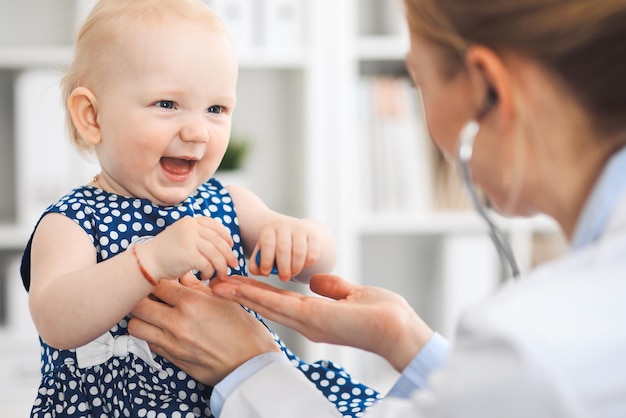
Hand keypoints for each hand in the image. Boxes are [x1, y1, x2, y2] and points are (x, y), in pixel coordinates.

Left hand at [128, 272, 280, 385]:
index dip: (157, 279)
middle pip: (138, 305)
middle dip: (142, 296)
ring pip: (136, 326)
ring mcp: (172, 343)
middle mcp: (177, 323)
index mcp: (192, 303)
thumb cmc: (243, 331)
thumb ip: (198, 286)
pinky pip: (148, 343)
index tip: (161, 280)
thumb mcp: (225, 300)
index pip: (156, 284)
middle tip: (152, 294)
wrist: (251, 364)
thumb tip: (182, 275)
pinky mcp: (172, 359)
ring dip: (142, 317)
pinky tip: (163, 329)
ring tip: (154, 312)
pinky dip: (150, 334)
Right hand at [140, 216, 238, 280]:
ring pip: (216, 253)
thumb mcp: (182, 236)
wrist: (147, 262)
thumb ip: (198, 235)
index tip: (230, 245)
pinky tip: (205, 277)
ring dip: (222, 266)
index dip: (226, 236)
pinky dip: (209, 272)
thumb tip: (223, 243)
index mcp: (190, 221)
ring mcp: (189, 240)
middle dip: (228, 254)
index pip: (214, 225)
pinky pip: (207, 264)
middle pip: (218, 240)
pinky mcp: (188, 255)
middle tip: (234, 264)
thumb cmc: (166, 252)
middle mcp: (191, 228)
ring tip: (222, 274)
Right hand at [211, 274, 433, 371]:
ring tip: (217, 286)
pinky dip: (257, 296)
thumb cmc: (382, 314)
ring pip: (266, 304)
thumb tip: (318, 281)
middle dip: (240, 295)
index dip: (256, 293)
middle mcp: (306, 321)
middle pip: (265, 305)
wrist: (398, 329)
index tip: (236, 284)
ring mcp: (307, 321)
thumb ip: (333, 289)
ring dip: (241, 295)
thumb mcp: (352, 295)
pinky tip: (240, 289)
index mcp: (314, 316)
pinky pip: (279, 304)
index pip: (278, 302)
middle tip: (214, 285)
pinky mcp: (313, 318)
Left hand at [250, 219, 331, 281]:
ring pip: (299, 252)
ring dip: (296, 267)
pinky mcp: (314, 235)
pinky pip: (312, 253)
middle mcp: (285, 226)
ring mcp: (300, 229)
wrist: (298, 233)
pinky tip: (303, 265)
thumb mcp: (263, 253)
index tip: (266, 272)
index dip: (266, 259)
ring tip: (293, 273)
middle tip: (284, 278)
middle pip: (283, 248)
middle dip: (283, 267)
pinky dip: (308, 263)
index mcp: (269, 229)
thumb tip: (261, 272)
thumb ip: (256, 265)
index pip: (267, 243)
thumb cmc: (276, 248)